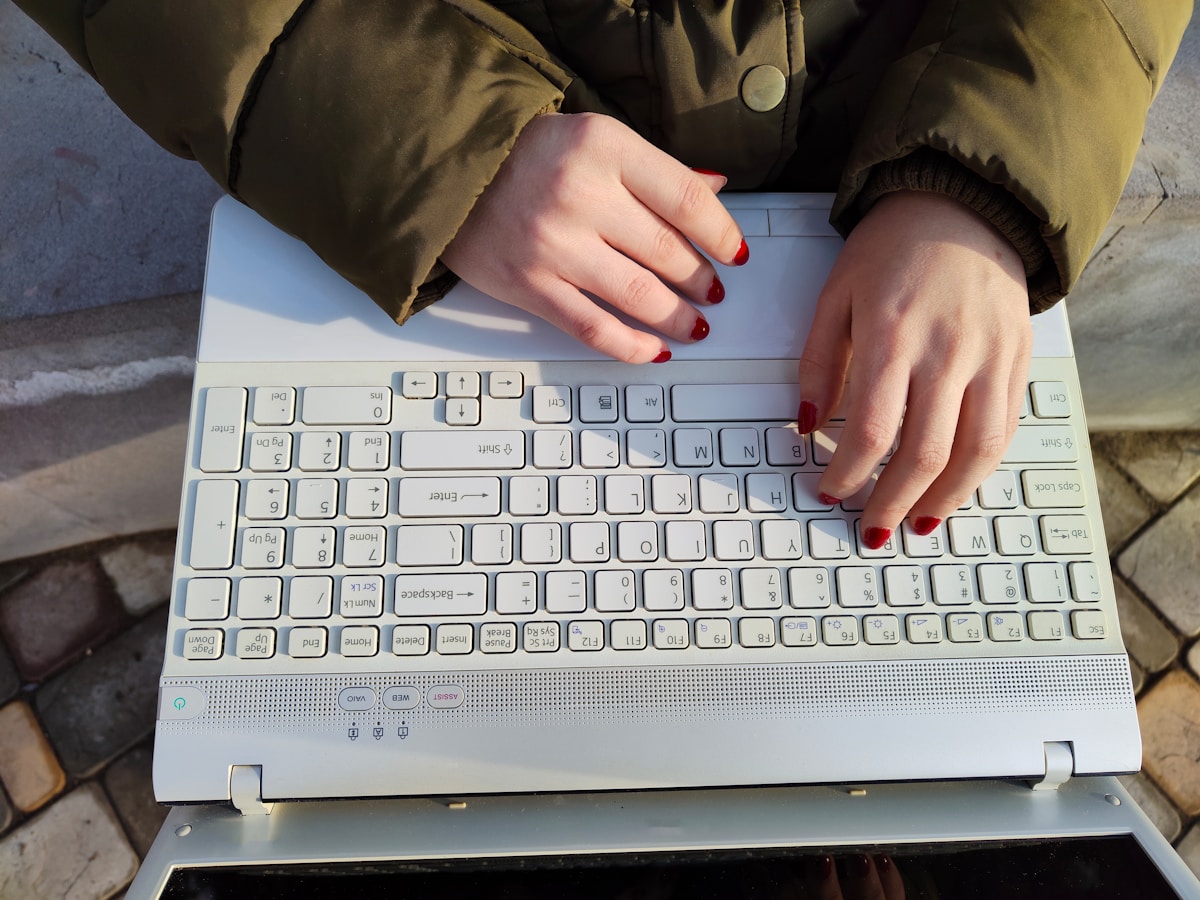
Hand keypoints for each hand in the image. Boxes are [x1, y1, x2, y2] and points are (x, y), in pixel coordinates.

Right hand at [441, 112, 745, 362]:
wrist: (446, 172)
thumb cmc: (524, 156)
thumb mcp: (594, 139)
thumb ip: (653, 169)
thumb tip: (714, 193)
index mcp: (604, 148)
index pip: (684, 198)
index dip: (720, 232)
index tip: (734, 253)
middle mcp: (579, 195)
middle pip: (666, 251)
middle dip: (700, 279)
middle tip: (713, 291)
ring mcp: (552, 245)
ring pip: (638, 295)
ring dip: (677, 318)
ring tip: (694, 326)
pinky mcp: (528, 285)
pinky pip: (592, 327)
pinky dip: (631, 345)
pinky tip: (653, 350)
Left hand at [798, 190, 1031, 546]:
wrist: (965, 202)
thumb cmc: (894, 246)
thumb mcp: (837, 294)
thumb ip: (817, 362)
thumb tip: (805, 423)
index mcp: (891, 335)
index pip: (868, 431)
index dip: (846, 474)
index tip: (830, 490)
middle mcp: (946, 351)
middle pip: (922, 454)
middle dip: (891, 502)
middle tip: (871, 527)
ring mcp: (990, 357)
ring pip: (973, 453)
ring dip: (943, 501)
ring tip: (916, 523)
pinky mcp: (1018, 360)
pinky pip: (1004, 430)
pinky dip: (980, 469)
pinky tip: (955, 487)